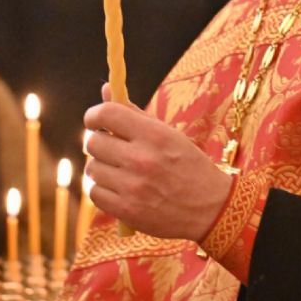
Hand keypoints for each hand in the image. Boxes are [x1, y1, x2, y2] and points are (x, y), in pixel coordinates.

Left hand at [83, 87, 232, 241]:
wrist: (209, 207)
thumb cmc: (188, 164)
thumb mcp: (168, 134)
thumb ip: (135, 113)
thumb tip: (106, 89)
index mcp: (154, 135)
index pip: (108, 114)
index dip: (94, 115)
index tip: (94, 119)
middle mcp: (141, 159)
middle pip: (93, 142)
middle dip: (100, 142)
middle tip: (113, 146)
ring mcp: (132, 187)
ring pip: (92, 168)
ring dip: (102, 167)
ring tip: (121, 170)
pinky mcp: (126, 211)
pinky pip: (95, 193)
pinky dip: (103, 190)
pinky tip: (120, 188)